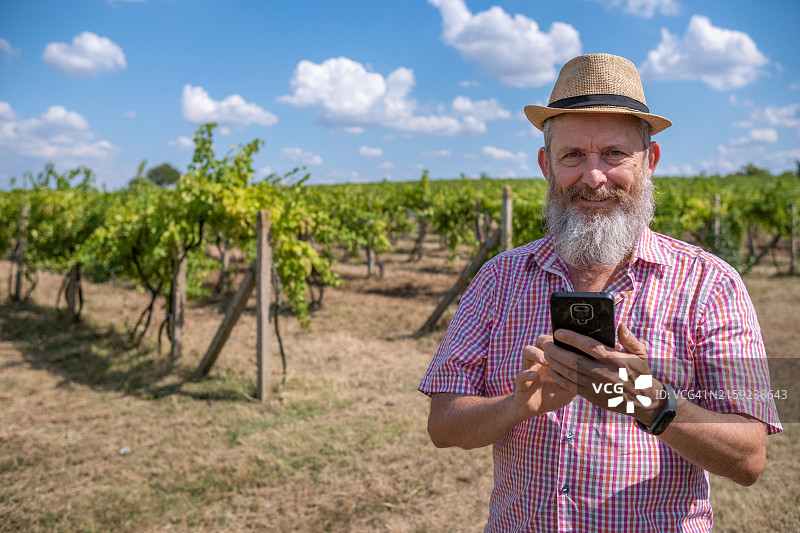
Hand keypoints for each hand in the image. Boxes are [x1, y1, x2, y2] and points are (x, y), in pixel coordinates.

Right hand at [512, 338, 575, 420]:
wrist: (535, 406)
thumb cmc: (556, 393)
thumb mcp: (572, 384)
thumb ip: (581, 375)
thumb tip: (598, 368)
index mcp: (552, 357)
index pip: (556, 339)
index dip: (561, 336)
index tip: (570, 339)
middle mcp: (540, 359)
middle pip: (540, 340)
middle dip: (548, 341)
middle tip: (555, 347)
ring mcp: (529, 368)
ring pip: (527, 351)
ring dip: (536, 353)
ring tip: (545, 361)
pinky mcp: (521, 381)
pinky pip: (521, 374)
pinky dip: (527, 374)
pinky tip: (535, 376)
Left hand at [542, 323, 665, 423]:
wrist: (643, 400)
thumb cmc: (639, 372)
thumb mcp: (640, 354)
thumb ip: (628, 338)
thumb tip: (620, 324)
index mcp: (615, 360)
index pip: (589, 346)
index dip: (572, 338)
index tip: (558, 332)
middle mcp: (604, 373)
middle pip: (574, 360)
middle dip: (557, 351)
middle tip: (545, 343)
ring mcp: (597, 386)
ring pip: (570, 373)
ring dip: (555, 363)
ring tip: (545, 354)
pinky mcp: (592, 396)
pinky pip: (571, 386)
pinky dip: (559, 377)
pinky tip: (552, 369)